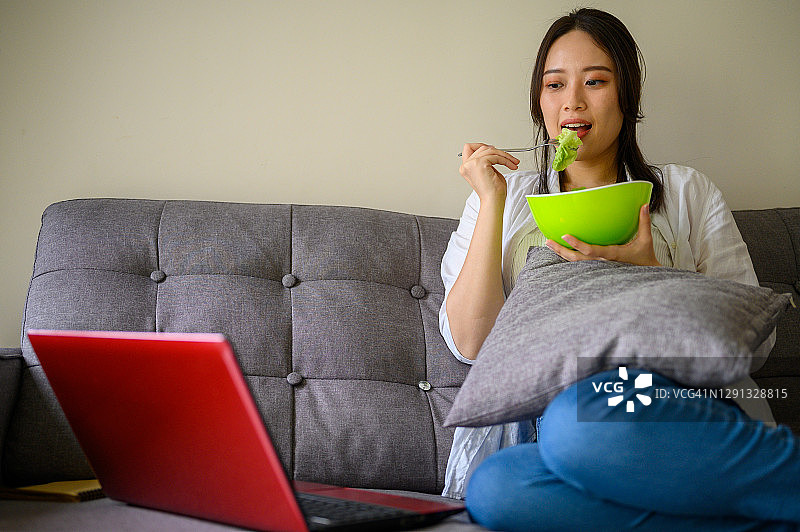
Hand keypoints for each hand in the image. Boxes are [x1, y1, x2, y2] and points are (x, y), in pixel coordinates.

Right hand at [459, 143, 519, 203]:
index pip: (469, 148)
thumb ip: (486, 160)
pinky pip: (496, 156)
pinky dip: (506, 160)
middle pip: (482, 147)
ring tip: (512, 162)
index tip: (494, 150)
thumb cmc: (492, 191)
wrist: (493, 200)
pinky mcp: (480, 163)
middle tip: (508, 158)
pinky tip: (511, 165)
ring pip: (490, 150)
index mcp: (466, 168)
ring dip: (504, 155)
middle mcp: (466, 165)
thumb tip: (492, 150)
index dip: (481, 146)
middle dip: (497, 151)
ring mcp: (472, 164)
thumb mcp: (488, 171)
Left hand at [545, 204, 660, 266]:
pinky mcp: (596, 270)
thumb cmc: (645, 259)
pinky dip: (568, 257)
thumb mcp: (646, 240)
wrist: (646, 278)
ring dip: (561, 253)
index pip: (591, 251)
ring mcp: (598, 268)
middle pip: (577, 259)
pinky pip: (579, 264)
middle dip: (561, 250)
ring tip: (549, 244)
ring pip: (576, 263)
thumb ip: (644, 222)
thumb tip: (644, 205)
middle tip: (548, 241)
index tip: (565, 236)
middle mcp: (602, 264)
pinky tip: (560, 250)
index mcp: (612, 256)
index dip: (577, 244)